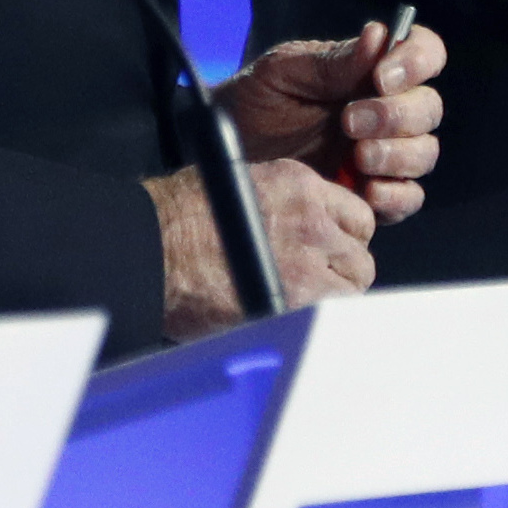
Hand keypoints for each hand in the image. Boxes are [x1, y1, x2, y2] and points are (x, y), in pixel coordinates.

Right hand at [149, 156, 378, 337]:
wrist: (148, 247)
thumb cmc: (173, 220)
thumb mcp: (237, 189)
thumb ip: (278, 208)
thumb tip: (290, 231)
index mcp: (299, 186)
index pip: (355, 217)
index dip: (342, 241)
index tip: (328, 255)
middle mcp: (313, 219)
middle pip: (359, 255)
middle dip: (342, 273)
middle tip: (316, 286)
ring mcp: (308, 261)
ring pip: (354, 287)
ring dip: (335, 298)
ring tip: (304, 307)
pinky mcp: (296, 298)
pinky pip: (334, 315)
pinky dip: (320, 321)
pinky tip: (297, 322)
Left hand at [218, 19, 449, 223]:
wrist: (226, 153)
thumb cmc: (253, 102)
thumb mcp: (282, 73)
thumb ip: (332, 61)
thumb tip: (379, 37)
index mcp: (371, 71)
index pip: (423, 53)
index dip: (417, 60)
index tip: (382, 76)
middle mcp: (386, 110)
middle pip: (428, 107)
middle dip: (397, 115)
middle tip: (350, 121)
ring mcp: (383, 153)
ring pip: (424, 152)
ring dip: (399, 154)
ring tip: (357, 156)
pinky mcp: (374, 193)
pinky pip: (409, 197)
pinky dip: (397, 195)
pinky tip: (366, 190)